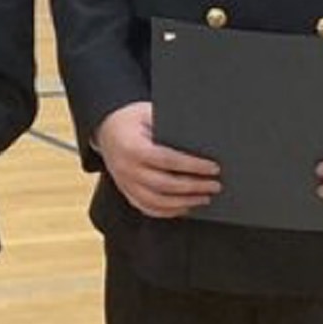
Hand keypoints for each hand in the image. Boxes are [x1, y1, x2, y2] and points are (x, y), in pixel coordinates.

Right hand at [95, 100, 221, 219]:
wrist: (106, 130)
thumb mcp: (147, 112)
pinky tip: (185, 207)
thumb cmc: (132, 120)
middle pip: (165, 184)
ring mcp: (125, 183)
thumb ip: (169, 125)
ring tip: (205, 198)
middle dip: (194, 187)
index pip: (168, 160)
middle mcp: (127, 169)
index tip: (213, 168)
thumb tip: (199, 138)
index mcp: (132, 147)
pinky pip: (148, 208)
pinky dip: (169, 211)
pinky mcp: (127, 192)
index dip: (193, 166)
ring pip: (158, 201)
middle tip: (215, 185)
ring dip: (185, 202)